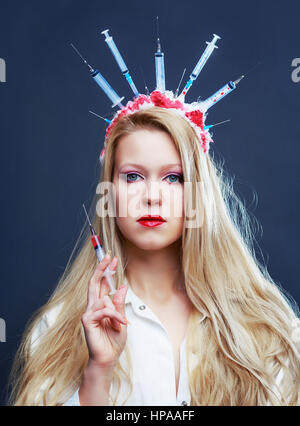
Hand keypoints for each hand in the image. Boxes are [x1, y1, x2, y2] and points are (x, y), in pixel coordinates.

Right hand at [81, 254, 127, 368]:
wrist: (107, 358)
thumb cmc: (113, 341)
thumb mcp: (121, 319)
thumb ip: (120, 304)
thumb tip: (122, 287)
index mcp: (101, 305)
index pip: (101, 284)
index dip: (106, 271)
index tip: (112, 258)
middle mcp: (93, 307)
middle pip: (94, 283)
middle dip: (102, 268)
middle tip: (109, 256)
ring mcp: (88, 313)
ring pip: (104, 299)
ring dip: (116, 311)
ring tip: (121, 323)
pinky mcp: (87, 320)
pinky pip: (103, 311)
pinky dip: (113, 316)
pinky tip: (118, 324)